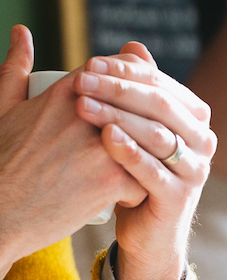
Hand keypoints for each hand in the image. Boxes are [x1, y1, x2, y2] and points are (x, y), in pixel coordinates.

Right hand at [0, 27, 145, 279]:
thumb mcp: (1, 110)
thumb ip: (15, 67)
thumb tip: (20, 31)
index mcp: (62, 94)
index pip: (113, 70)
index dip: (126, 79)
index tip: (126, 96)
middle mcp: (84, 115)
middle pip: (136, 101)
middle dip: (143, 113)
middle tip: (137, 134)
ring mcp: (100, 148)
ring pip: (147, 139)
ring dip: (147, 149)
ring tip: (135, 164)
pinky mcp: (110, 182)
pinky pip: (145, 176)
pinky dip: (139, 187)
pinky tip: (126, 194)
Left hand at [74, 43, 216, 279]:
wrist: (142, 233)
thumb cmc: (129, 174)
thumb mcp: (131, 128)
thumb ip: (133, 90)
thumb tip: (132, 46)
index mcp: (190, 115)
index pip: (157, 82)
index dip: (122, 71)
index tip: (87, 64)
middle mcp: (199, 138)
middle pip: (158, 104)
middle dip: (117, 89)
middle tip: (81, 81)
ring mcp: (192, 169)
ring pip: (155, 133)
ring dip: (117, 115)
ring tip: (82, 105)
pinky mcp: (178, 197)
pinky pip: (152, 170)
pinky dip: (129, 151)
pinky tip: (104, 138)